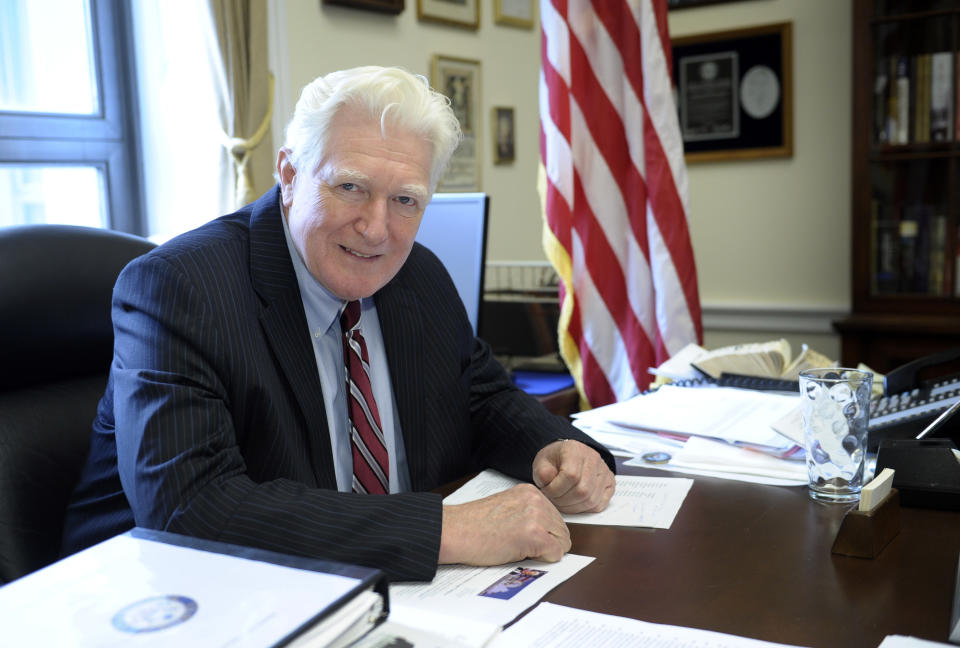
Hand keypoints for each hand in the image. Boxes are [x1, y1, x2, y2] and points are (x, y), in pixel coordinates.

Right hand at [438, 484, 570, 565]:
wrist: (455, 531)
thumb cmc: (473, 524)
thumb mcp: (507, 508)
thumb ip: (528, 513)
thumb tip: (548, 531)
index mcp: (530, 492)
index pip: (555, 517)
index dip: (544, 533)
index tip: (525, 537)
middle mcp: (536, 500)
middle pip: (562, 530)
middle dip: (547, 543)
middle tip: (519, 546)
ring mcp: (536, 516)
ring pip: (561, 542)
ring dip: (544, 551)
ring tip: (517, 547)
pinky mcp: (534, 535)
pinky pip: (555, 554)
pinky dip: (543, 560)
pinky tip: (520, 553)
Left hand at [532, 440, 615, 513]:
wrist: (565, 458)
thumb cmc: (554, 461)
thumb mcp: (541, 463)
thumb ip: (542, 473)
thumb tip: (549, 482)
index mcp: (575, 450)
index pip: (571, 475)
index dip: (556, 489)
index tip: (546, 491)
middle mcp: (594, 459)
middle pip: (582, 490)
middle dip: (563, 501)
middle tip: (553, 499)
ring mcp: (604, 471)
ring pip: (591, 500)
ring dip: (573, 507)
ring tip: (561, 502)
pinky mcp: (610, 483)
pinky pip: (599, 504)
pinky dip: (585, 509)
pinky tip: (573, 503)